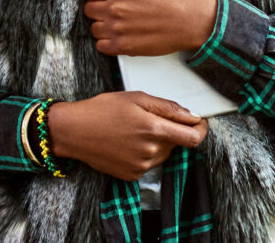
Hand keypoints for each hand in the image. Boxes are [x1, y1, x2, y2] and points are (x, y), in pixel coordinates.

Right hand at [47, 91, 208, 179]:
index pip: (193, 138)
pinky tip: (127, 142)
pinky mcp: (132, 175)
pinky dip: (145, 152)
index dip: (200, 129)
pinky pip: (149, 163)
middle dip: (172, 131)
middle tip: (151, 118)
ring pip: (163, 153)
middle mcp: (151, 152)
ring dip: (158, 142)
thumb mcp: (137, 98)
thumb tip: (191, 116)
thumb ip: (168, 108)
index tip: (199, 123)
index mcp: (154, 130)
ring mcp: (141, 166)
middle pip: (177, 144)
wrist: (73, 131)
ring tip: (134, 129)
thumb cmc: (102, 110)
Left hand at [82, 0, 217, 55]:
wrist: (191, 19)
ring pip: (93, 28)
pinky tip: (120, 33)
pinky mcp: (124, 46)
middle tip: (114, 6)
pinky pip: (101, 45)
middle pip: (88, 9)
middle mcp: (115, 9)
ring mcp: (118, 29)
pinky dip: (107, 41)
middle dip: (98, 6)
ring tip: (119, 20)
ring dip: (102, 24)